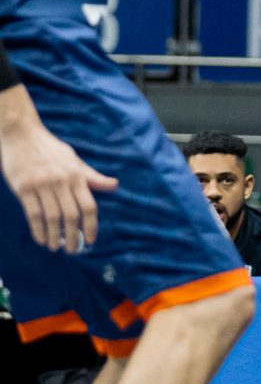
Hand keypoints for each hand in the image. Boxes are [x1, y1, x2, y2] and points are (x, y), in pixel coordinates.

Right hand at [0, 97, 116, 251]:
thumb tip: (114, 185)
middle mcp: (61, 181)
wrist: (22, 134)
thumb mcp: (74, 160)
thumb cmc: (50, 149)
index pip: (89, 205)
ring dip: (55, 236)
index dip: (91, 225)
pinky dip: (38, 230)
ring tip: (56, 247)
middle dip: (74, 236)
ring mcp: (42, 185)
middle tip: (74, 249)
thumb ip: (92, 176)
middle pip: (72, 215)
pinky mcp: (24, 188)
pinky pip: (33, 214)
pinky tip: (41, 239)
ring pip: (52, 218)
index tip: (91, 240)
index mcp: (76, 174)